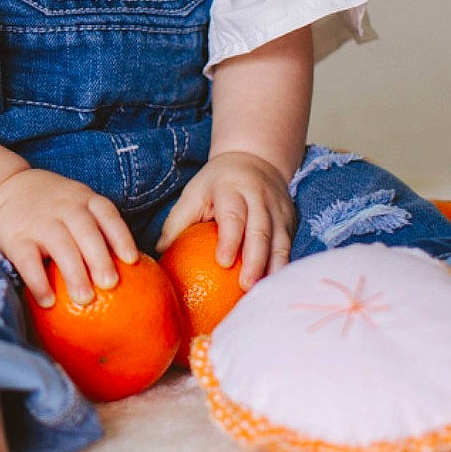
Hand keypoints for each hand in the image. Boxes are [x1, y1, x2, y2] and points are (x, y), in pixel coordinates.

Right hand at [0, 168, 138, 308]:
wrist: (3, 188)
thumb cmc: (52, 206)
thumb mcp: (75, 203)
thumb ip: (97, 228)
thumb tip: (133, 272)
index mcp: (83, 199)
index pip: (106, 214)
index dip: (120, 236)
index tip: (132, 260)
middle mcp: (64, 207)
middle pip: (85, 231)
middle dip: (99, 257)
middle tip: (111, 284)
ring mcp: (39, 221)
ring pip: (59, 245)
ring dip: (73, 272)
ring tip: (85, 299)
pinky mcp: (15, 237)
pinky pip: (27, 260)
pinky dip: (38, 281)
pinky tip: (48, 302)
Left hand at [157, 151, 296, 289]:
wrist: (255, 159)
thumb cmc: (216, 184)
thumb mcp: (194, 193)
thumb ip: (177, 222)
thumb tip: (159, 254)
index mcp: (231, 189)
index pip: (233, 215)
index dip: (229, 238)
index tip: (223, 262)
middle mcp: (259, 198)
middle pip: (261, 231)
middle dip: (255, 260)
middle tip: (245, 286)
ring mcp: (279, 210)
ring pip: (280, 241)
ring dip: (273, 268)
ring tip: (262, 292)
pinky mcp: (290, 221)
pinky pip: (288, 247)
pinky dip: (282, 267)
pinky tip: (274, 286)